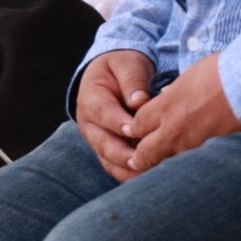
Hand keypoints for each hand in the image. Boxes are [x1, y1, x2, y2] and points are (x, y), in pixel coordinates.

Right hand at [74, 50, 154, 182]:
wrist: (116, 75)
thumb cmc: (122, 68)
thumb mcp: (126, 64)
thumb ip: (132, 80)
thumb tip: (139, 101)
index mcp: (90, 98)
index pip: (102, 113)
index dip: (116, 122)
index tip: (133, 128)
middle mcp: (90, 123)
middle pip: (103, 143)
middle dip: (122, 154)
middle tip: (142, 159)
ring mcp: (98, 140)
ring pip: (109, 161)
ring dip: (128, 169)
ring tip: (149, 171)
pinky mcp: (110, 152)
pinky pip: (117, 168)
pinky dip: (131, 175)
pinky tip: (150, 176)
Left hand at [126, 53, 240, 173]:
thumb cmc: (221, 73)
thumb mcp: (190, 76)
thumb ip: (174, 91)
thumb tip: (167, 94)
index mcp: (166, 106)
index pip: (138, 125)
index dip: (136, 129)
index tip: (136, 131)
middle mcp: (173, 129)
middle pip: (145, 153)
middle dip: (140, 157)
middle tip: (137, 161)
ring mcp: (192, 146)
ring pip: (167, 165)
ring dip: (163, 166)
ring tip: (160, 171)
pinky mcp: (210, 155)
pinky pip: (191, 167)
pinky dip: (187, 169)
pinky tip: (188, 172)